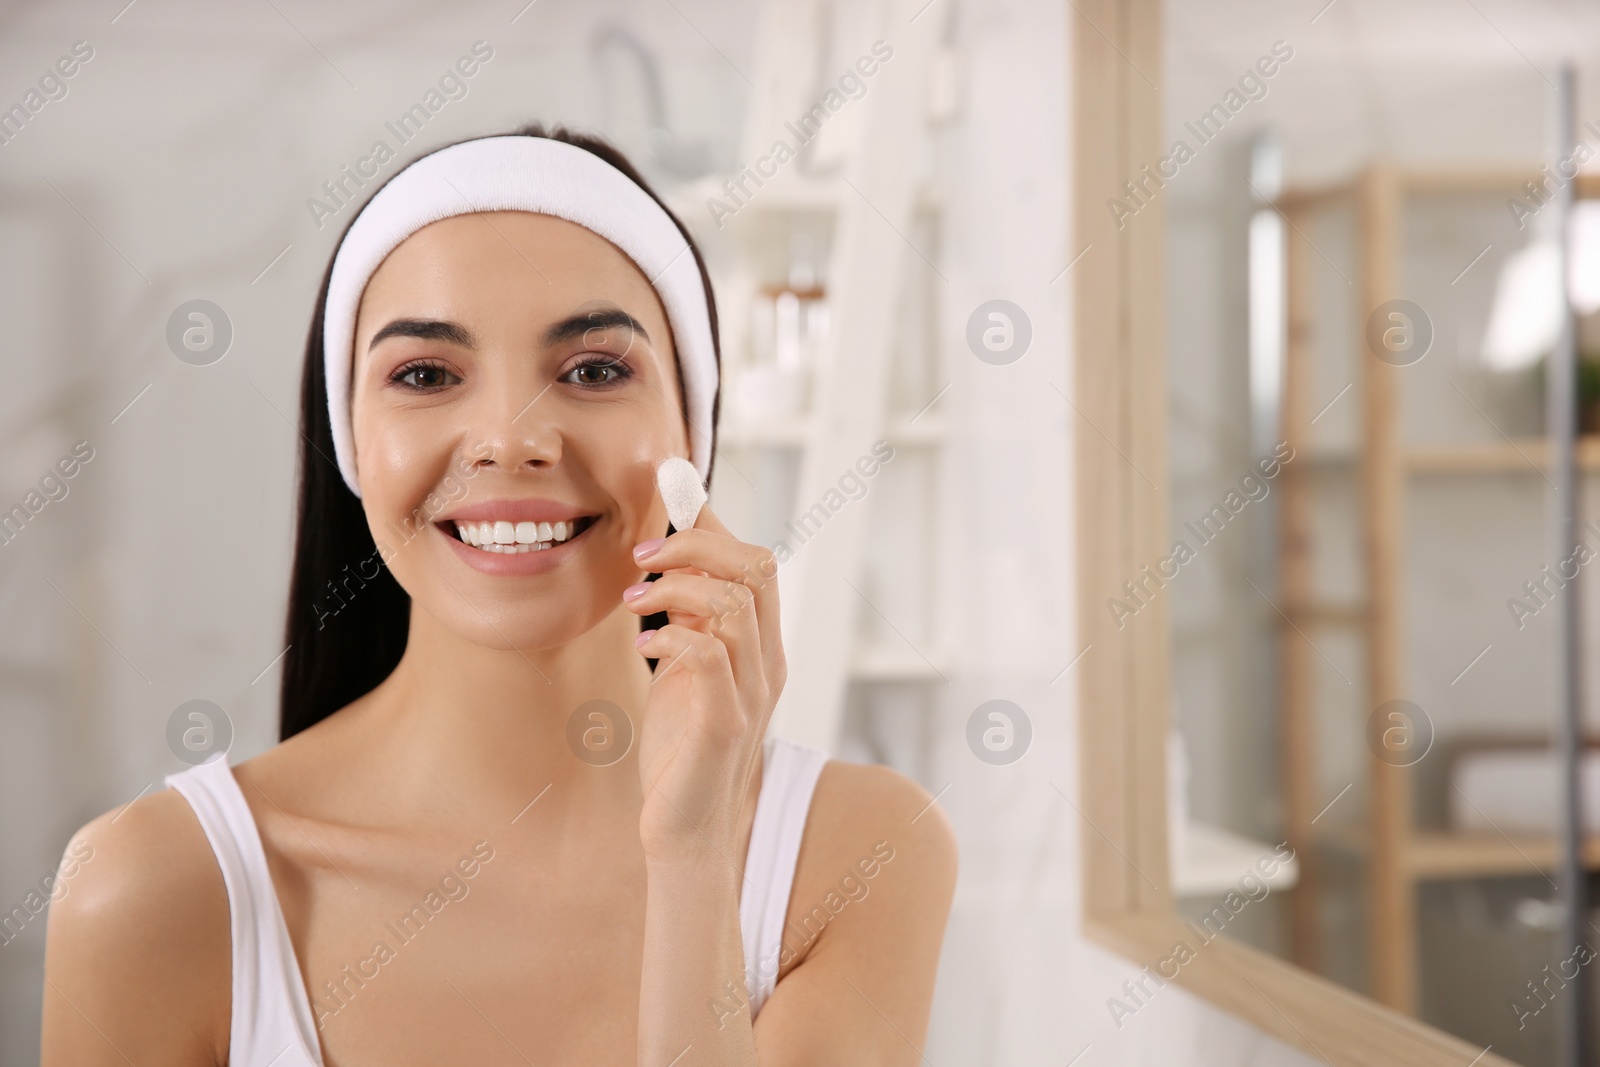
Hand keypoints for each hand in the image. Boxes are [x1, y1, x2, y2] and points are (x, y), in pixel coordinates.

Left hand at [624, 503, 785, 864]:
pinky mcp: (725, 726)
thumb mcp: (686, 666)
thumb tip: (673, 551)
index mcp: (762, 645)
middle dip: (695, 546)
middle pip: (757, 568)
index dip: (712, 527)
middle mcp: (767, 663)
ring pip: (733, 605)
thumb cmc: (681, 747)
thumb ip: (689, 615)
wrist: (685, 831)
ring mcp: (751, 694)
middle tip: (642, 558)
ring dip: (675, 590)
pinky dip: (671, 638)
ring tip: (633, 603)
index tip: (663, 511)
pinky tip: (642, 646)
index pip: (757, 561)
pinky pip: (710, 658)